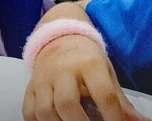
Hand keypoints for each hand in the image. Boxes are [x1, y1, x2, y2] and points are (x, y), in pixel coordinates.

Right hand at [23, 35, 146, 120]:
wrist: (60, 39)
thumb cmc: (87, 61)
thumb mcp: (107, 75)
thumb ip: (122, 103)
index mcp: (89, 65)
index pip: (103, 95)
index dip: (113, 117)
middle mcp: (63, 71)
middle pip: (67, 103)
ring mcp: (43, 80)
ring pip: (44, 110)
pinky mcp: (30, 87)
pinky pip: (29, 111)